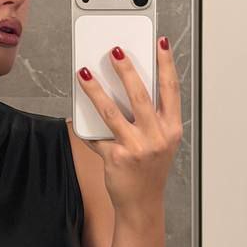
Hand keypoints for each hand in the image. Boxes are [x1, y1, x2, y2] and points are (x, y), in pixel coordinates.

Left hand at [75, 39, 182, 222]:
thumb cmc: (149, 169)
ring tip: (84, 73)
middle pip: (140, 95)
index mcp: (171, 128)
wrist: (142, 204)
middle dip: (126, 70)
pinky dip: (83, 125)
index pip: (170, 89)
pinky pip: (96, 136)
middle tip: (115, 51)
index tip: (160, 43)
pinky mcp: (116, 158)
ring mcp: (136, 148)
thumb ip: (150, 117)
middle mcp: (157, 137)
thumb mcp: (160, 141)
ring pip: (112, 112)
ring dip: (95, 90)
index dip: (166, 64)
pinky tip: (75, 112)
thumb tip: (125, 86)